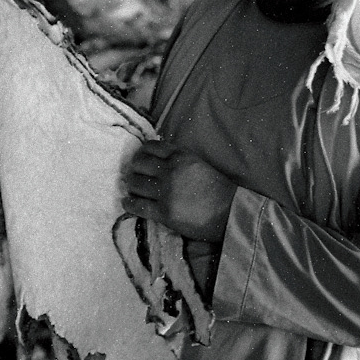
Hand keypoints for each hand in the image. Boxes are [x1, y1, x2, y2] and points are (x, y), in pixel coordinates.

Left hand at [121, 140, 235, 241]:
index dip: (141, 153)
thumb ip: (179, 159)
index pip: (150, 147)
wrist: (230, 212)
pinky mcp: (164, 212)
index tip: (140, 160)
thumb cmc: (218, 189)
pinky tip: (128, 203)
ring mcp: (166, 192)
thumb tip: (157, 159)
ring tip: (133, 190)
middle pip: (138, 164)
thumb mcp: (199, 164)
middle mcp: (170, 171)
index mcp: (181, 156)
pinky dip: (129, 204)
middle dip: (134, 170)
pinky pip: (137, 206)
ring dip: (132, 187)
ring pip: (135, 184)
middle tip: (135, 176)